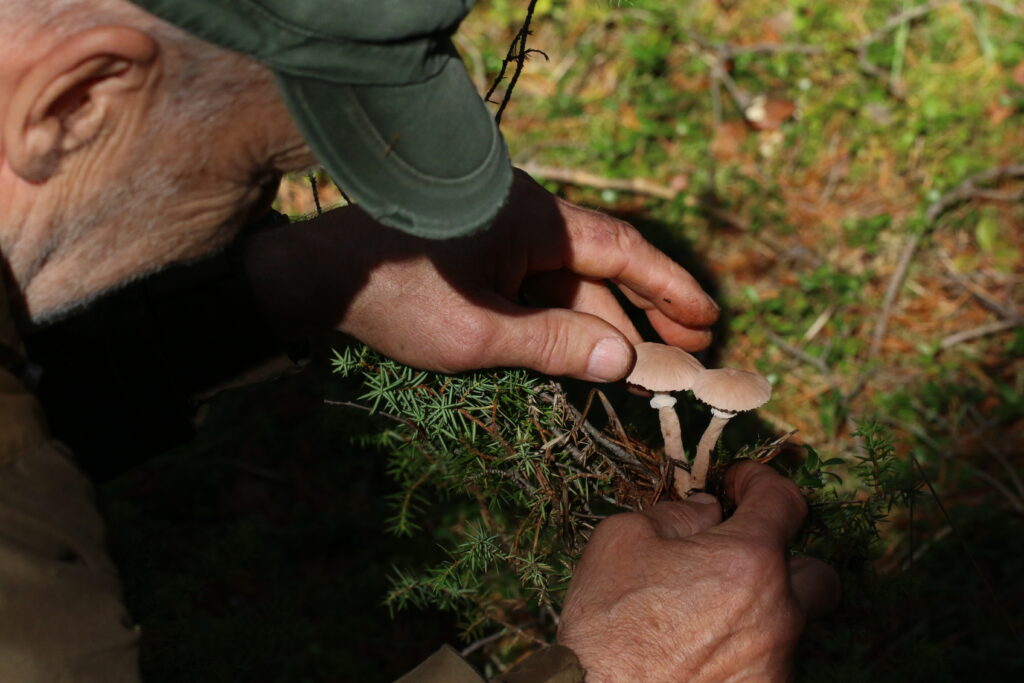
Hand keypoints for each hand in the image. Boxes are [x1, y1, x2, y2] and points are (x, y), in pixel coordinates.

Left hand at [244, 170, 718, 381]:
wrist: (314, 277)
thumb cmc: (395, 299)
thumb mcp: (478, 334)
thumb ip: (554, 347)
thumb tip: (624, 362)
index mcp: (534, 220)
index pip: (622, 251)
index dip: (669, 288)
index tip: (707, 319)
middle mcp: (524, 216)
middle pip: (599, 268)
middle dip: (642, 314)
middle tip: (688, 354)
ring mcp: (499, 233)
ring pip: (565, 281)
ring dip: (597, 325)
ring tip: (635, 373)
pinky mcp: (478, 252)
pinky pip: (533, 285)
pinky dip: (557, 320)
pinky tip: (576, 357)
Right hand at [558, 462, 840, 681]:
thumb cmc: (609, 630)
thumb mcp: (621, 542)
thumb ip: (673, 513)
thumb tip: (706, 510)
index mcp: (748, 560)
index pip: (784, 501)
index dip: (761, 481)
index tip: (739, 483)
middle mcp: (779, 613)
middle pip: (817, 574)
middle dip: (786, 558)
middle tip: (739, 559)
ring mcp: (778, 663)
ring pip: (790, 624)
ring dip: (760, 609)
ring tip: (705, 615)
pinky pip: (770, 663)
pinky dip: (744, 651)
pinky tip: (699, 654)